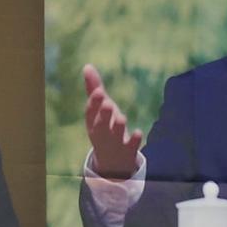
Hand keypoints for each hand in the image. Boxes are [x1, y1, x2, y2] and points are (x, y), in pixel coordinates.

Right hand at [81, 64, 143, 179]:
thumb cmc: (105, 127)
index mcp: (92, 122)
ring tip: (121, 118)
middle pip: (100, 125)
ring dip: (118, 127)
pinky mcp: (127, 151)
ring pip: (115, 136)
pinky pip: (131, 147)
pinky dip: (134, 140)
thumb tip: (87, 65)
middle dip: (103, 115)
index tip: (100, 91)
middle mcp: (101, 133)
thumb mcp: (99, 110)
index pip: (90, 112)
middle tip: (107, 102)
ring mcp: (114, 143)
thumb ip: (94, 88)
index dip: (94, 102)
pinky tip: (139, 132)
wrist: (112, 161)